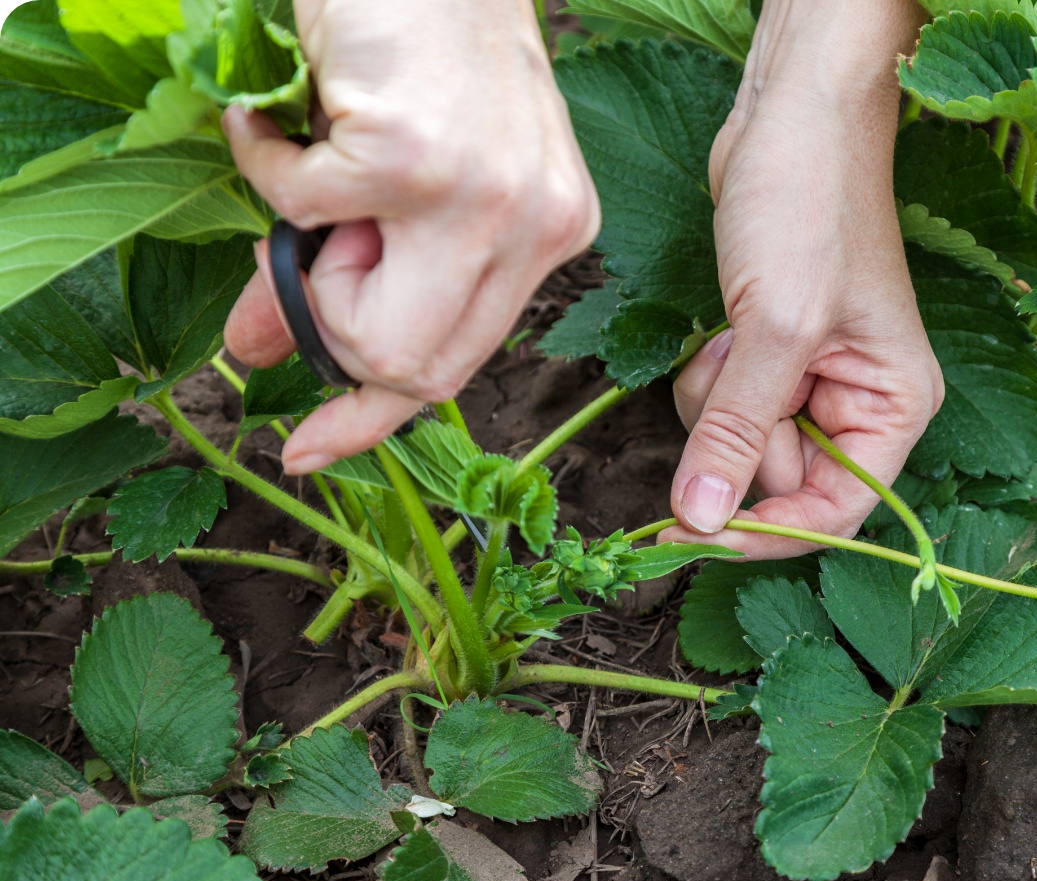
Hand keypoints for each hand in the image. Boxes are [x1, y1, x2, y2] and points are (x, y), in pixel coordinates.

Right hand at [223, 0, 599, 474]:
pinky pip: (302, 213)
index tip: (311, 450)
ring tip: (323, 172)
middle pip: (418, 369)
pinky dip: (268, 163)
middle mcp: (535, 227)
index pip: (463, 363)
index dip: (378, 418)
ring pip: (367, 325)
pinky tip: (287, 113)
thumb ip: (353, 273)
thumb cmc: (416, 44)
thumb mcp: (401, 179)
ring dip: (309, 261)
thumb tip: (260, 353)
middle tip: (312, 251)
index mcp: (547, 234)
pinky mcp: (417, 161)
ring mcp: (484, 198)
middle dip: (337, 334)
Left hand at [660, 0, 940, 558]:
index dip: (766, 532)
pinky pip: (722, 406)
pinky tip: (719, 326)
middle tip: (728, 371)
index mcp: (893, 408)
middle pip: (778, 480)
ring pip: (739, 444)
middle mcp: (857, 404)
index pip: (836, 512)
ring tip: (727, 336)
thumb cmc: (809, 208)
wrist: (788, 118)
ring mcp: (809, 381)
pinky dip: (707, 377)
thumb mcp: (775, 330)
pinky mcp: (767, 356)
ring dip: (714, 403)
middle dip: (735, 437)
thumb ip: (737, 433)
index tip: (695, 537)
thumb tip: (698, 523)